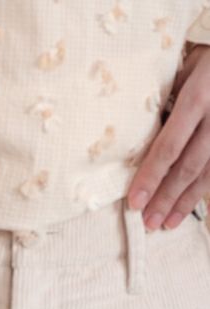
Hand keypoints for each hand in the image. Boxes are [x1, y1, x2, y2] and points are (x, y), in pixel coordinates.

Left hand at [126, 42, 209, 229]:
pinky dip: (201, 191)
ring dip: (185, 202)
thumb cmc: (206, 56)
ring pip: (207, 173)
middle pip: (188, 166)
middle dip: (166, 197)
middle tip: (148, 222)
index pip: (169, 146)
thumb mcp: (184, 67)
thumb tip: (138, 137)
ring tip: (167, 224)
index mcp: (198, 97)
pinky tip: (187, 207)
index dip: (151, 176)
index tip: (134, 201)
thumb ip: (165, 100)